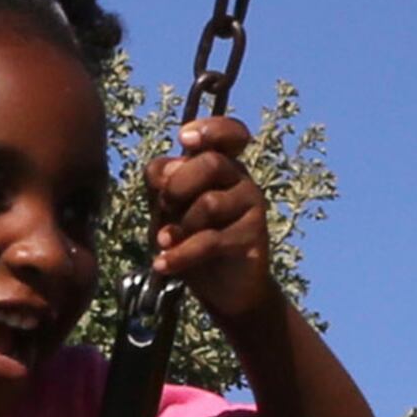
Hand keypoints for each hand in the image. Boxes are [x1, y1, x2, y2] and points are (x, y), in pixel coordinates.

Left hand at [145, 115, 278, 324]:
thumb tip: (168, 170)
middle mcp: (241, 180)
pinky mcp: (254, 237)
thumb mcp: (165, 207)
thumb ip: (162, 182)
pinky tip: (164, 265)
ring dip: (180, 225)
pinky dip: (181, 254)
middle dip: (178, 186)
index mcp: (222, 165)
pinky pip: (211, 240)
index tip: (184, 139)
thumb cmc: (190, 239)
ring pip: (210, 203)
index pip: (230, 133)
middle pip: (211, 163)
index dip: (211, 129)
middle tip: (166, 207)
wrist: (221, 288)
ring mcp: (252, 207)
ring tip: (165, 242)